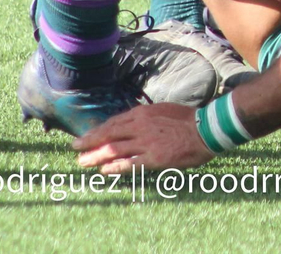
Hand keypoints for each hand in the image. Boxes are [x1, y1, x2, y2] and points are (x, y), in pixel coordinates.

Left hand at [74, 102, 213, 171]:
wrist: (206, 129)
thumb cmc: (187, 119)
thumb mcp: (162, 110)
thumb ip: (146, 116)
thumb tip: (132, 121)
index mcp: (142, 113)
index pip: (113, 123)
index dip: (97, 131)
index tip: (85, 137)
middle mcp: (139, 126)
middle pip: (108, 135)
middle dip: (90, 142)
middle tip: (75, 149)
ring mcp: (145, 142)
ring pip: (114, 149)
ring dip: (96, 156)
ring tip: (83, 163)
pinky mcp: (153, 158)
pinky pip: (129, 163)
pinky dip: (114, 167)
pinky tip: (103, 171)